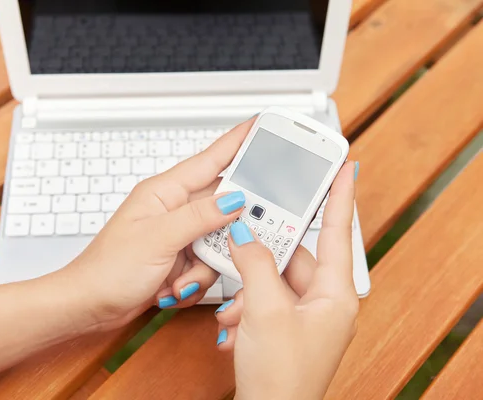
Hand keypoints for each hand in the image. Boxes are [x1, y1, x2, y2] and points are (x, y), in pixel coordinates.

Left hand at [49, 119, 253, 332]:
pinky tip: (173, 287)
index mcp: (164, 192)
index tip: (261, 126)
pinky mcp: (180, 258)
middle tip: (224, 244)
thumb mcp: (157, 239)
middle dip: (224, 232)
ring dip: (205, 266)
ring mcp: (178, 235)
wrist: (91, 305)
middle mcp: (174, 210)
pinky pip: (208, 264)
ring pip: (219, 241)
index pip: (210, 160)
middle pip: (222, 208)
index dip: (238, 141)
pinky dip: (195, 280)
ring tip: (180, 278)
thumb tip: (234, 200)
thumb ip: (199, 217)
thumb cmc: (108, 269)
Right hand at [214, 162, 358, 399]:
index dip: (340, 197)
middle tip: (243, 240)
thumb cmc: (282, 377)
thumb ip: (255, 263)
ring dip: (247, 288)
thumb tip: (244, 232)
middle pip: (293, 257)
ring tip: (236, 309)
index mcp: (334, 295)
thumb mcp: (265, 310)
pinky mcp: (285, 327)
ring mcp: (304, 316)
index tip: (343, 168)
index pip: (337, 232)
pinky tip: (233, 324)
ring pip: (272, 279)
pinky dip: (246, 306)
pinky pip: (265, 299)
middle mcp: (323, 302)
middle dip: (261, 259)